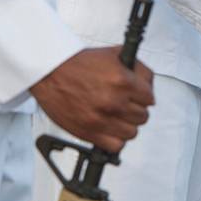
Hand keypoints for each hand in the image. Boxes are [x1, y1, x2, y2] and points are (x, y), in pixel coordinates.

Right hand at [31, 47, 153, 154]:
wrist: (50, 71)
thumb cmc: (79, 63)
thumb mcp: (114, 55)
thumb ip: (138, 69)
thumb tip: (149, 86)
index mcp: (122, 81)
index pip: (150, 98)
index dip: (143, 95)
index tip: (137, 95)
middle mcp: (113, 101)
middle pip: (142, 116)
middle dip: (135, 109)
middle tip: (125, 104)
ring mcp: (101, 119)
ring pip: (132, 132)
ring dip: (126, 125)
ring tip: (116, 116)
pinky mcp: (89, 133)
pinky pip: (116, 146)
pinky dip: (115, 139)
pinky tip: (109, 128)